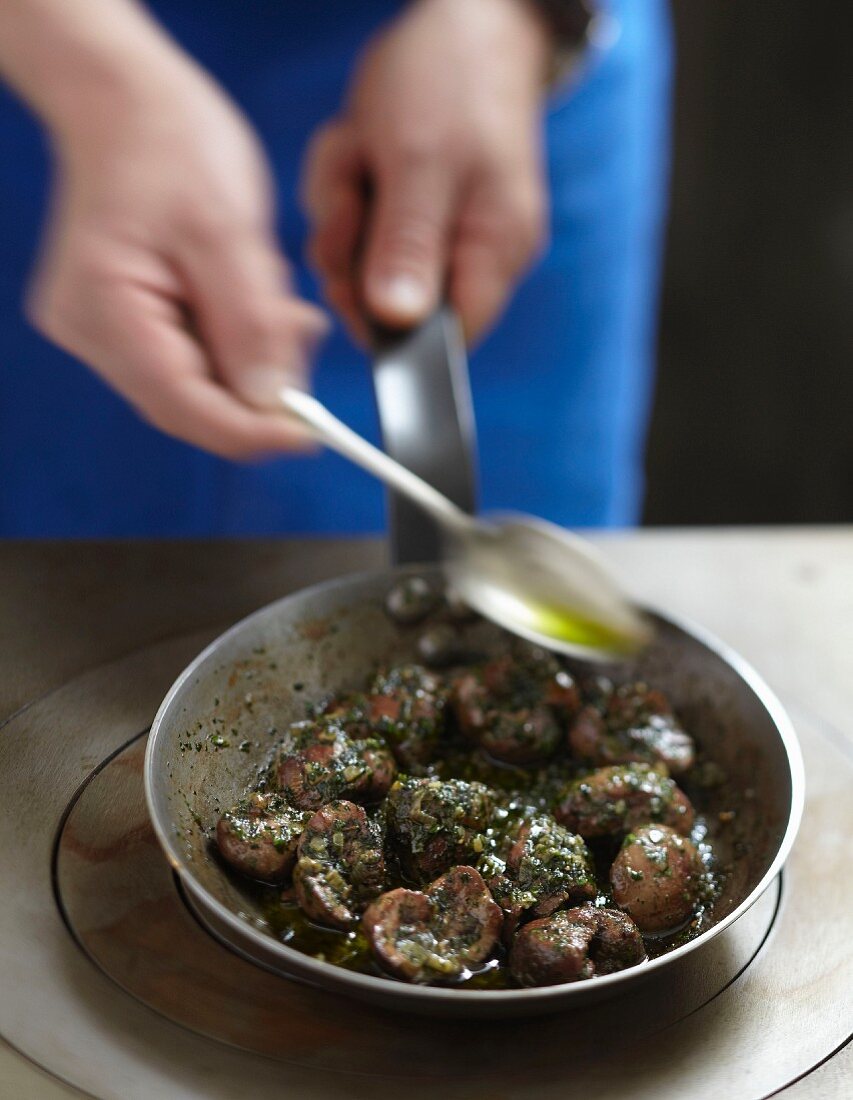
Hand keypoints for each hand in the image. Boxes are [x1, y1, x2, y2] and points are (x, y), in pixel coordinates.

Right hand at [29, 55, 326, 458]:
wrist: (125, 101)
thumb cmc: (168, 141)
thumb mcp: (227, 228)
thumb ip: (250, 322)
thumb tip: (270, 400)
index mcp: (104, 306)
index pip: (183, 405)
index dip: (251, 431)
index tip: (310, 435)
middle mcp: (91, 331)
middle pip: (189, 404)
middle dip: (256, 392)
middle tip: (301, 344)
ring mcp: (102, 330)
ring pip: (195, 386)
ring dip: (250, 363)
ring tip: (277, 305)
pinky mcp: (122, 323)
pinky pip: (189, 359)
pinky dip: (233, 345)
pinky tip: (252, 303)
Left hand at [303, 0, 549, 343]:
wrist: (459, 18)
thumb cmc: (452, 82)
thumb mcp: (420, 160)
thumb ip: (408, 245)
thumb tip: (396, 322)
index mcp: (493, 253)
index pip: (444, 342)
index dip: (388, 329)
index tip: (351, 280)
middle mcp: (472, 256)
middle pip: (389, 307)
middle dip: (350, 248)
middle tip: (353, 192)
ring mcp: (437, 236)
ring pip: (360, 263)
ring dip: (339, 206)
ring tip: (360, 150)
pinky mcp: (408, 214)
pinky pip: (355, 227)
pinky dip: (341, 185)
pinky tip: (357, 146)